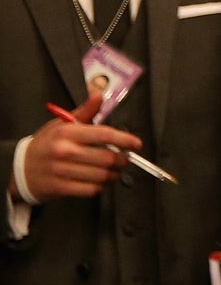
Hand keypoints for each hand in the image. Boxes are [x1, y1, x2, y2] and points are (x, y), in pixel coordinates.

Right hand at [20, 92, 142, 200]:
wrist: (20, 167)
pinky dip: (101, 186)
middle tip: (125, 159)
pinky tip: (100, 181)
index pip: (104, 134)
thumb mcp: (62, 123)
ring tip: (114, 171)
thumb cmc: (46, 144)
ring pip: (102, 176)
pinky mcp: (61, 188)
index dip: (125, 139)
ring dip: (114, 175)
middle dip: (122, 160)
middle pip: (107, 158)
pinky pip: (91, 190)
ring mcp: (62, 171)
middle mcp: (65, 151)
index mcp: (68, 133)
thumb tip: (99, 94)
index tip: (136, 144)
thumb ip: (85, 111)